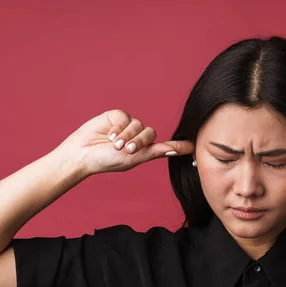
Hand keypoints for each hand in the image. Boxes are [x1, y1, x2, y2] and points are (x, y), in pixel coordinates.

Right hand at [54, 110, 195, 175]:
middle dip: (138, 141)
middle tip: (125, 149)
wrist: (83, 154)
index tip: (193, 147)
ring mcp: (128, 126)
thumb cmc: (107, 161)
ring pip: (138, 124)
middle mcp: (138, 137)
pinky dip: (118, 127)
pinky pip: (125, 117)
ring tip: (114, 144)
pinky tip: (109, 134)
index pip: (166, 145)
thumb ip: (155, 152)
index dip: (178, 145)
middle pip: (150, 133)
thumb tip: (176, 151)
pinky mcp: (116, 116)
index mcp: (145, 149)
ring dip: (126, 135)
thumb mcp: (134, 159)